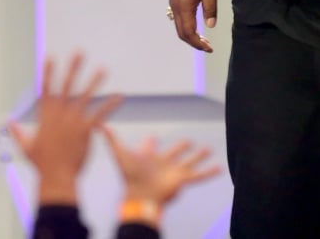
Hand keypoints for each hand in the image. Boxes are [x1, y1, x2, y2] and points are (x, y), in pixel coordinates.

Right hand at [8, 54, 122, 204]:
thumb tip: (8, 122)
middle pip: (67, 86)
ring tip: (103, 68)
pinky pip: (101, 114)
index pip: (46, 89)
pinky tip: (120, 96)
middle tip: (79, 52)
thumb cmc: (41, 164)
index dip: (47, 73)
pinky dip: (110, 104)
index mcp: (46, 117)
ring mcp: (73, 121)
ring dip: (95, 81)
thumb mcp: (26, 146)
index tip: (50, 57)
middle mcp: (60, 115)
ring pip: (85, 96)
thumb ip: (18, 132)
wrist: (57, 178)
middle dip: (73, 68)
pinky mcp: (86, 130)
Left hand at [101, 126, 220, 207]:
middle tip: (188, 141)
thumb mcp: (120, 154)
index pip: (150, 148)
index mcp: (149, 158)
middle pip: (173, 153)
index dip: (150, 143)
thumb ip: (111, 139)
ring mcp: (174, 172)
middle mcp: (163, 164)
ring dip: (199, 156)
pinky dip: (210, 173)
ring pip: (190, 162)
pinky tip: (220, 168)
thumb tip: (99, 124)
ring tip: (208, 149)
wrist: (141, 195)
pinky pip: (200, 176)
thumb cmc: (129, 176)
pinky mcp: (183, 180)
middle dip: (180, 147)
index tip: (152, 137)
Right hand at [169, 0, 217, 52]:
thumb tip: (210, 26)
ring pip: (178, 25)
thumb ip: (210, 9)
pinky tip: (195, 22)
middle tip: (207, 46)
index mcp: (184, 7)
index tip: (210, 48)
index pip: (189, 33)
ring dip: (189, 34)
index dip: (199, 44)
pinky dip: (186, 25)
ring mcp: (173, 1)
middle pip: (181, 32)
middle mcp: (176, 7)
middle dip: (193, 42)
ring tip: (202, 38)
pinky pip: (178, 17)